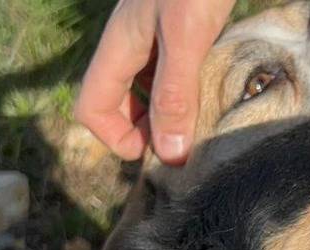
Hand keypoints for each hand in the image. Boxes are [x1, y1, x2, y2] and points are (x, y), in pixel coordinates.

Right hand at [74, 0, 234, 164]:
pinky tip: (216, 99)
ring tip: (204, 128)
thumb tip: (169, 154)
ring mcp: (159, 38)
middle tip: (188, 147)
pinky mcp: (186, 33)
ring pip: (151, 92)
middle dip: (148, 132)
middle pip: (121, 104)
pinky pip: (177, 76)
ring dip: (172, 115)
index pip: (93, 108)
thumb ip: (176, 94)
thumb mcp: (186, 38)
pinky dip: (191, 95)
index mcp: (120, 46)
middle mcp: (134, 45)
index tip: (159, 151)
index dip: (118, 139)